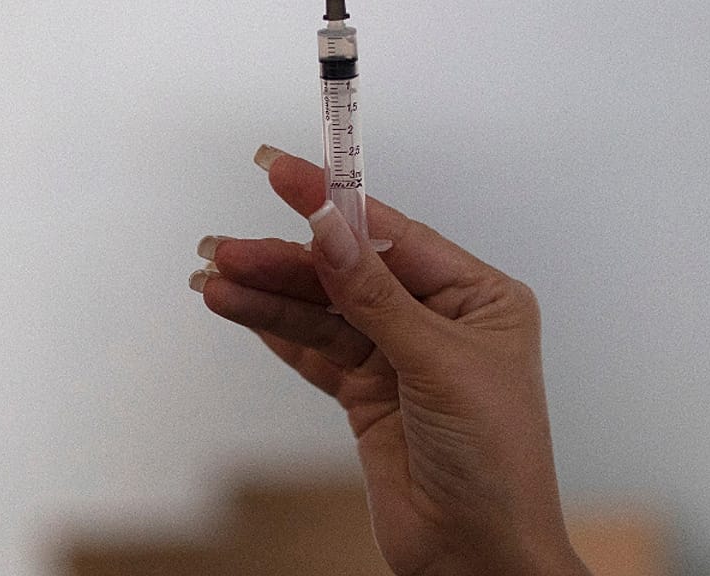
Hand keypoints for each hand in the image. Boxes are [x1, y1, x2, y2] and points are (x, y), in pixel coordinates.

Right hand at [195, 146, 589, 575]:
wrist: (479, 558)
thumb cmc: (496, 463)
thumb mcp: (437, 365)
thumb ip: (373, 295)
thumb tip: (329, 226)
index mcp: (478, 298)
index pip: (391, 235)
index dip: (332, 202)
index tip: (283, 172)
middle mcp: (436, 320)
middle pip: (345, 272)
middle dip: (285, 258)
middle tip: (226, 248)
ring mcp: (397, 358)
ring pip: (320, 311)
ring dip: (267, 295)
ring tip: (213, 279)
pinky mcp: (365, 394)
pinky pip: (312, 350)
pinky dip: (273, 329)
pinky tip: (236, 307)